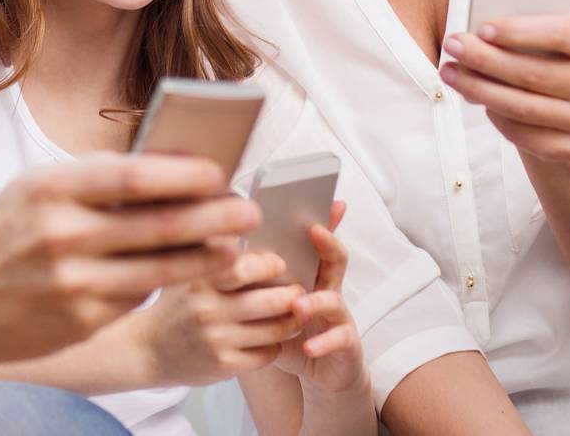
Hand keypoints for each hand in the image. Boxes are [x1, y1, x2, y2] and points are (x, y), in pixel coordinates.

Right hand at [0, 152, 259, 363]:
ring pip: (160, 269)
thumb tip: (164, 165)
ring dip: (206, 257)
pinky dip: (168, 283)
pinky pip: (138, 298)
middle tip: (247, 209)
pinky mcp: (81, 321)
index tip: (219, 170)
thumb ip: (93, 179)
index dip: (184, 173)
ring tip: (234, 245)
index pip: (134, 176)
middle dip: (214, 216)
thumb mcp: (37, 189)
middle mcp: (63, 235)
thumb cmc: (4, 234)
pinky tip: (190, 272)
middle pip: (159, 225)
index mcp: (52, 188)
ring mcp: (73, 283)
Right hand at [138, 246, 307, 385]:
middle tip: (299, 290)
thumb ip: (212, 248)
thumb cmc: (175, 303)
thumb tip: (242, 213)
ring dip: (292, 321)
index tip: (279, 263)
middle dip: (293, 294)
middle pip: (270, 300)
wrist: (146, 350)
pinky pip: (266, 354)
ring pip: (275, 329)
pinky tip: (272, 337)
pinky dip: (276, 345)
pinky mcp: (223, 365)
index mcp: (199, 278)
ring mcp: (216, 339)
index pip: (244, 267)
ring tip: (295, 313)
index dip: (270, 264)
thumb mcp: (185, 270)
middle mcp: (207, 308)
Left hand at [273, 201, 368, 396]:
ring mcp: (339, 315)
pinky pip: (339, 339)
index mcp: (309, 274)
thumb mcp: (271, 304)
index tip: (312, 197)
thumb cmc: (290, 332)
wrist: (318, 372)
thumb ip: (257, 280)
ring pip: (335, 299)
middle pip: (335, 258)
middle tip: (314, 231)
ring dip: (316, 300)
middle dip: (328, 242)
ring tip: (298, 304)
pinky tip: (308, 347)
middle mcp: (328, 289)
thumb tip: (223, 251)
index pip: (315, 240)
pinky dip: (323, 342)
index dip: (318, 219)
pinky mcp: (346, 343)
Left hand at [439, 14, 569, 162]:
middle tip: (453, 46)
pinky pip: (523, 135)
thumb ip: (517, 25)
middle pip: (534, 74)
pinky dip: (496, 117)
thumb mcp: (538, 29)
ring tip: (450, 73)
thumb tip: (474, 36)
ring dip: (479, 89)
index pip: (561, 34)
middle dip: (485, 59)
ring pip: (523, 107)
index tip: (482, 28)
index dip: (520, 31)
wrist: (563, 99)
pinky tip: (478, 99)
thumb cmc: (543, 51)